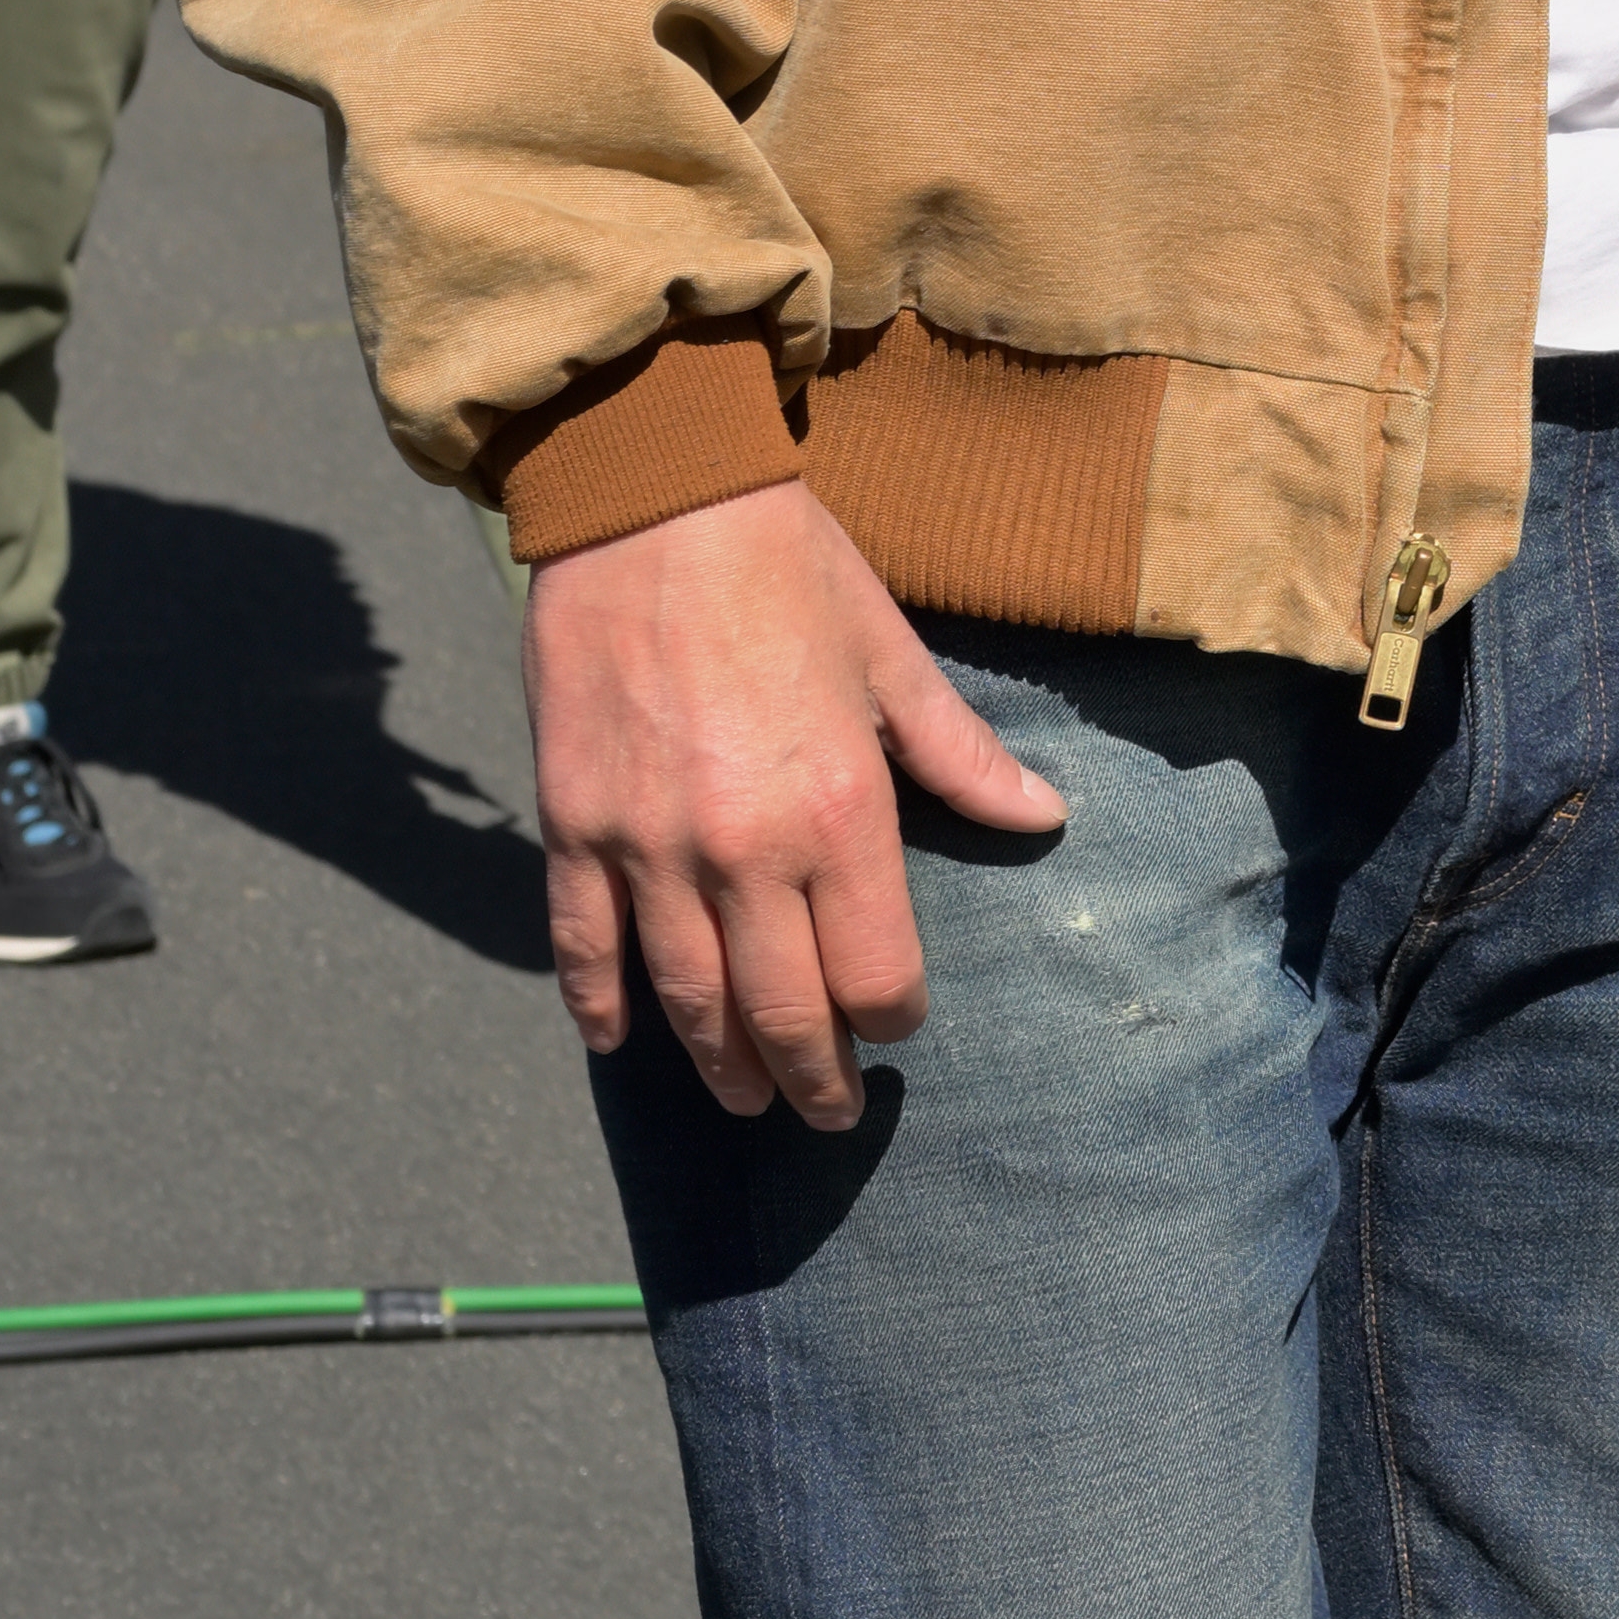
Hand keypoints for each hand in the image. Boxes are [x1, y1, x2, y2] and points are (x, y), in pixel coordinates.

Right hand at [520, 479, 1067, 1125]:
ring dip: (721, 1064)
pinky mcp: (574, 828)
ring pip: (688, 1000)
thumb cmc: (788, 570)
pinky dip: (602, 1009)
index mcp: (841, 814)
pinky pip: (584, 948)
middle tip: (827, 1115)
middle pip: (782, 1012)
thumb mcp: (890, 659)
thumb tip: (1044, 817)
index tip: (897, 1032)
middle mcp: (745, 852)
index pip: (876, 969)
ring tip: (746, 1099)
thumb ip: (960, 756)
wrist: (653, 503)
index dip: (891, 1016)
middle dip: (813, 1077)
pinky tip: (623, 1044)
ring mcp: (650, 848)